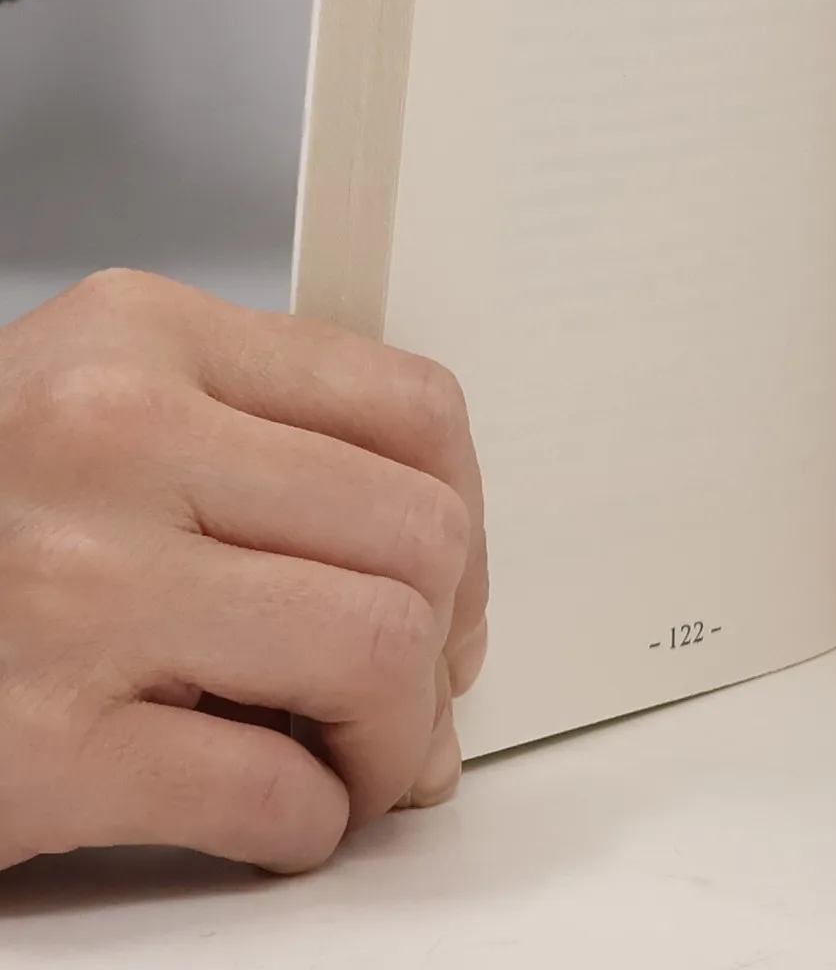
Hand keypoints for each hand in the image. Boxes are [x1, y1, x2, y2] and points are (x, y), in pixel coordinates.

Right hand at [0, 271, 487, 874]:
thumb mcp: (90, 412)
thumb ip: (249, 437)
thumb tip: (435, 550)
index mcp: (139, 339)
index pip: (411, 407)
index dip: (467, 515)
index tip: (453, 586)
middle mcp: (109, 439)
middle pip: (416, 533)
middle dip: (447, 638)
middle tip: (423, 694)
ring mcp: (72, 590)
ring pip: (378, 649)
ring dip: (400, 737)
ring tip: (366, 762)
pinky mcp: (35, 747)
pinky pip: (270, 790)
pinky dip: (309, 823)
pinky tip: (280, 815)